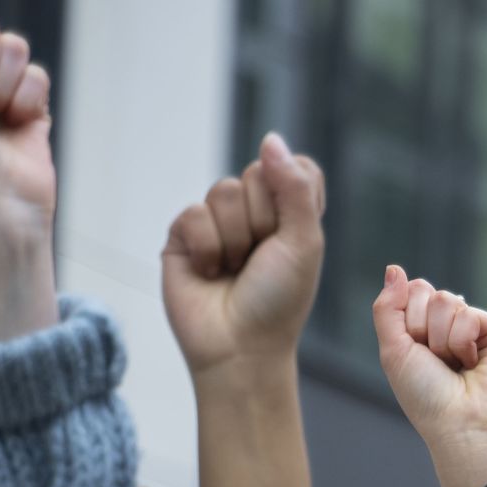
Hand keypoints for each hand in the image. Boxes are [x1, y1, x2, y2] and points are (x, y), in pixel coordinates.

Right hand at [162, 133, 325, 378]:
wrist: (239, 347)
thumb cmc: (279, 300)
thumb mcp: (302, 242)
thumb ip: (294, 188)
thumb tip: (270, 139)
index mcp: (292, 213)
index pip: (296, 167)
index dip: (292, 192)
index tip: (293, 231)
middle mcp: (256, 213)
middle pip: (257, 174)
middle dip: (263, 221)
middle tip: (262, 259)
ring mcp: (219, 222)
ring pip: (224, 191)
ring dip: (235, 238)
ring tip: (236, 270)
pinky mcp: (184, 236)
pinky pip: (193, 215)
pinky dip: (207, 248)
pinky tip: (210, 274)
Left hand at [372, 266, 486, 486]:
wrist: (462, 422)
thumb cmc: (426, 396)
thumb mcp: (393, 350)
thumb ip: (388, 307)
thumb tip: (393, 269)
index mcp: (421, 330)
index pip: (409, 292)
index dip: (406, 320)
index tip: (414, 352)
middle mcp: (446, 325)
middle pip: (425, 290)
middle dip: (422, 328)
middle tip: (435, 360)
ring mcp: (471, 327)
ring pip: (447, 300)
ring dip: (442, 339)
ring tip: (455, 365)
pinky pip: (468, 313)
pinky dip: (463, 341)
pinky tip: (472, 363)